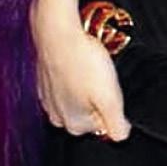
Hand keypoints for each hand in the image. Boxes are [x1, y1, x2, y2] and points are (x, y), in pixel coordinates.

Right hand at [32, 13, 131, 141]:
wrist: (57, 31)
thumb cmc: (82, 61)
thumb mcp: (110, 97)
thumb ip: (117, 124)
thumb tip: (122, 134)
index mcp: (73, 124)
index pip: (104, 125)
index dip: (113, 104)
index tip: (110, 87)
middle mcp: (57, 116)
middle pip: (90, 111)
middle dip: (99, 95)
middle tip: (101, 74)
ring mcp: (48, 98)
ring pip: (78, 95)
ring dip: (87, 83)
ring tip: (90, 64)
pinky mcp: (44, 79)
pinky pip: (67, 81)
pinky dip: (75, 72)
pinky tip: (79, 59)